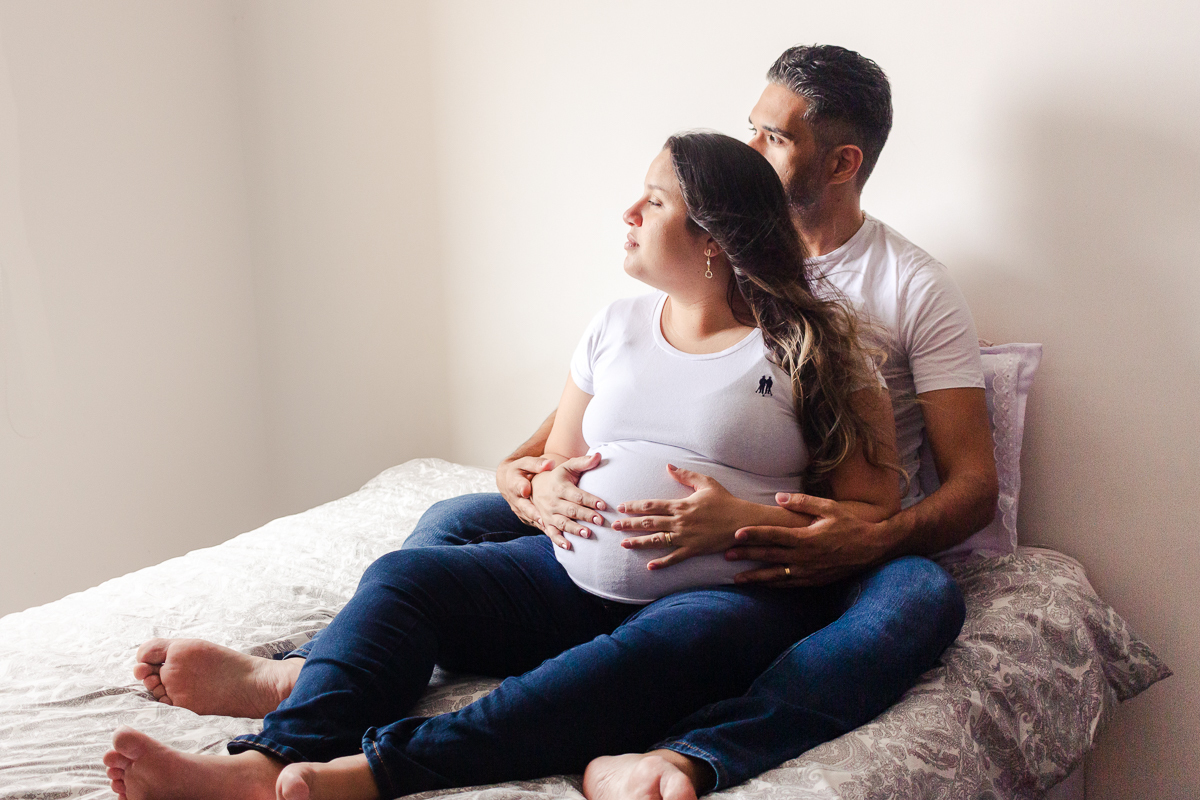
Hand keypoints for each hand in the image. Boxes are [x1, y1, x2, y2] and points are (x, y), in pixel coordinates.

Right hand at [496, 456, 554, 525]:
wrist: (508, 481)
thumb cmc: (520, 470)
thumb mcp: (525, 463)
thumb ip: (536, 464)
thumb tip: (550, 463)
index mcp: (514, 483)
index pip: (517, 485)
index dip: (521, 487)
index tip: (526, 489)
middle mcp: (516, 499)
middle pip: (524, 506)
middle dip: (532, 512)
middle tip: (541, 518)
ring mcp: (520, 510)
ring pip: (530, 518)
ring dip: (539, 523)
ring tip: (550, 529)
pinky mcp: (525, 517)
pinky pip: (534, 523)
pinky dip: (543, 529)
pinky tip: (554, 534)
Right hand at [530, 452, 606, 549]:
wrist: (535, 486)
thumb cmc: (558, 476)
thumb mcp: (568, 466)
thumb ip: (583, 462)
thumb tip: (599, 456)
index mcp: (561, 487)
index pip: (578, 495)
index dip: (590, 500)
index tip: (603, 505)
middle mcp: (554, 501)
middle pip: (572, 510)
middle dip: (586, 516)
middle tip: (600, 521)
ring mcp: (549, 514)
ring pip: (563, 523)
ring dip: (575, 529)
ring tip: (587, 534)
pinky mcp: (546, 523)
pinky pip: (552, 533)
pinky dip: (559, 541)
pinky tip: (569, 547)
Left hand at [616, 465, 746, 569]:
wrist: (742, 521)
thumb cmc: (725, 501)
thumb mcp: (706, 483)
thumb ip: (686, 475)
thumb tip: (668, 466)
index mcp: (681, 505)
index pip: (652, 506)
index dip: (635, 507)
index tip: (622, 507)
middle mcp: (680, 521)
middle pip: (649, 523)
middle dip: (630, 524)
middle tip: (614, 526)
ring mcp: (686, 537)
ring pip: (657, 540)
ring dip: (639, 542)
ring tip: (623, 544)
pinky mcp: (694, 549)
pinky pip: (675, 557)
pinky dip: (662, 562)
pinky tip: (649, 566)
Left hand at [727, 493, 889, 586]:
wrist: (872, 549)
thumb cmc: (850, 525)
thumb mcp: (829, 508)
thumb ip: (802, 502)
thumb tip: (778, 497)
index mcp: (807, 538)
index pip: (774, 535)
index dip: (754, 534)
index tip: (736, 534)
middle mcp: (805, 557)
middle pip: (770, 556)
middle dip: (747, 556)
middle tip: (726, 555)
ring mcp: (809, 572)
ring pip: (776, 576)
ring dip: (756, 577)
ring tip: (737, 578)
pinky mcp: (814, 581)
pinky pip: (790, 584)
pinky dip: (773, 585)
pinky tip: (762, 585)